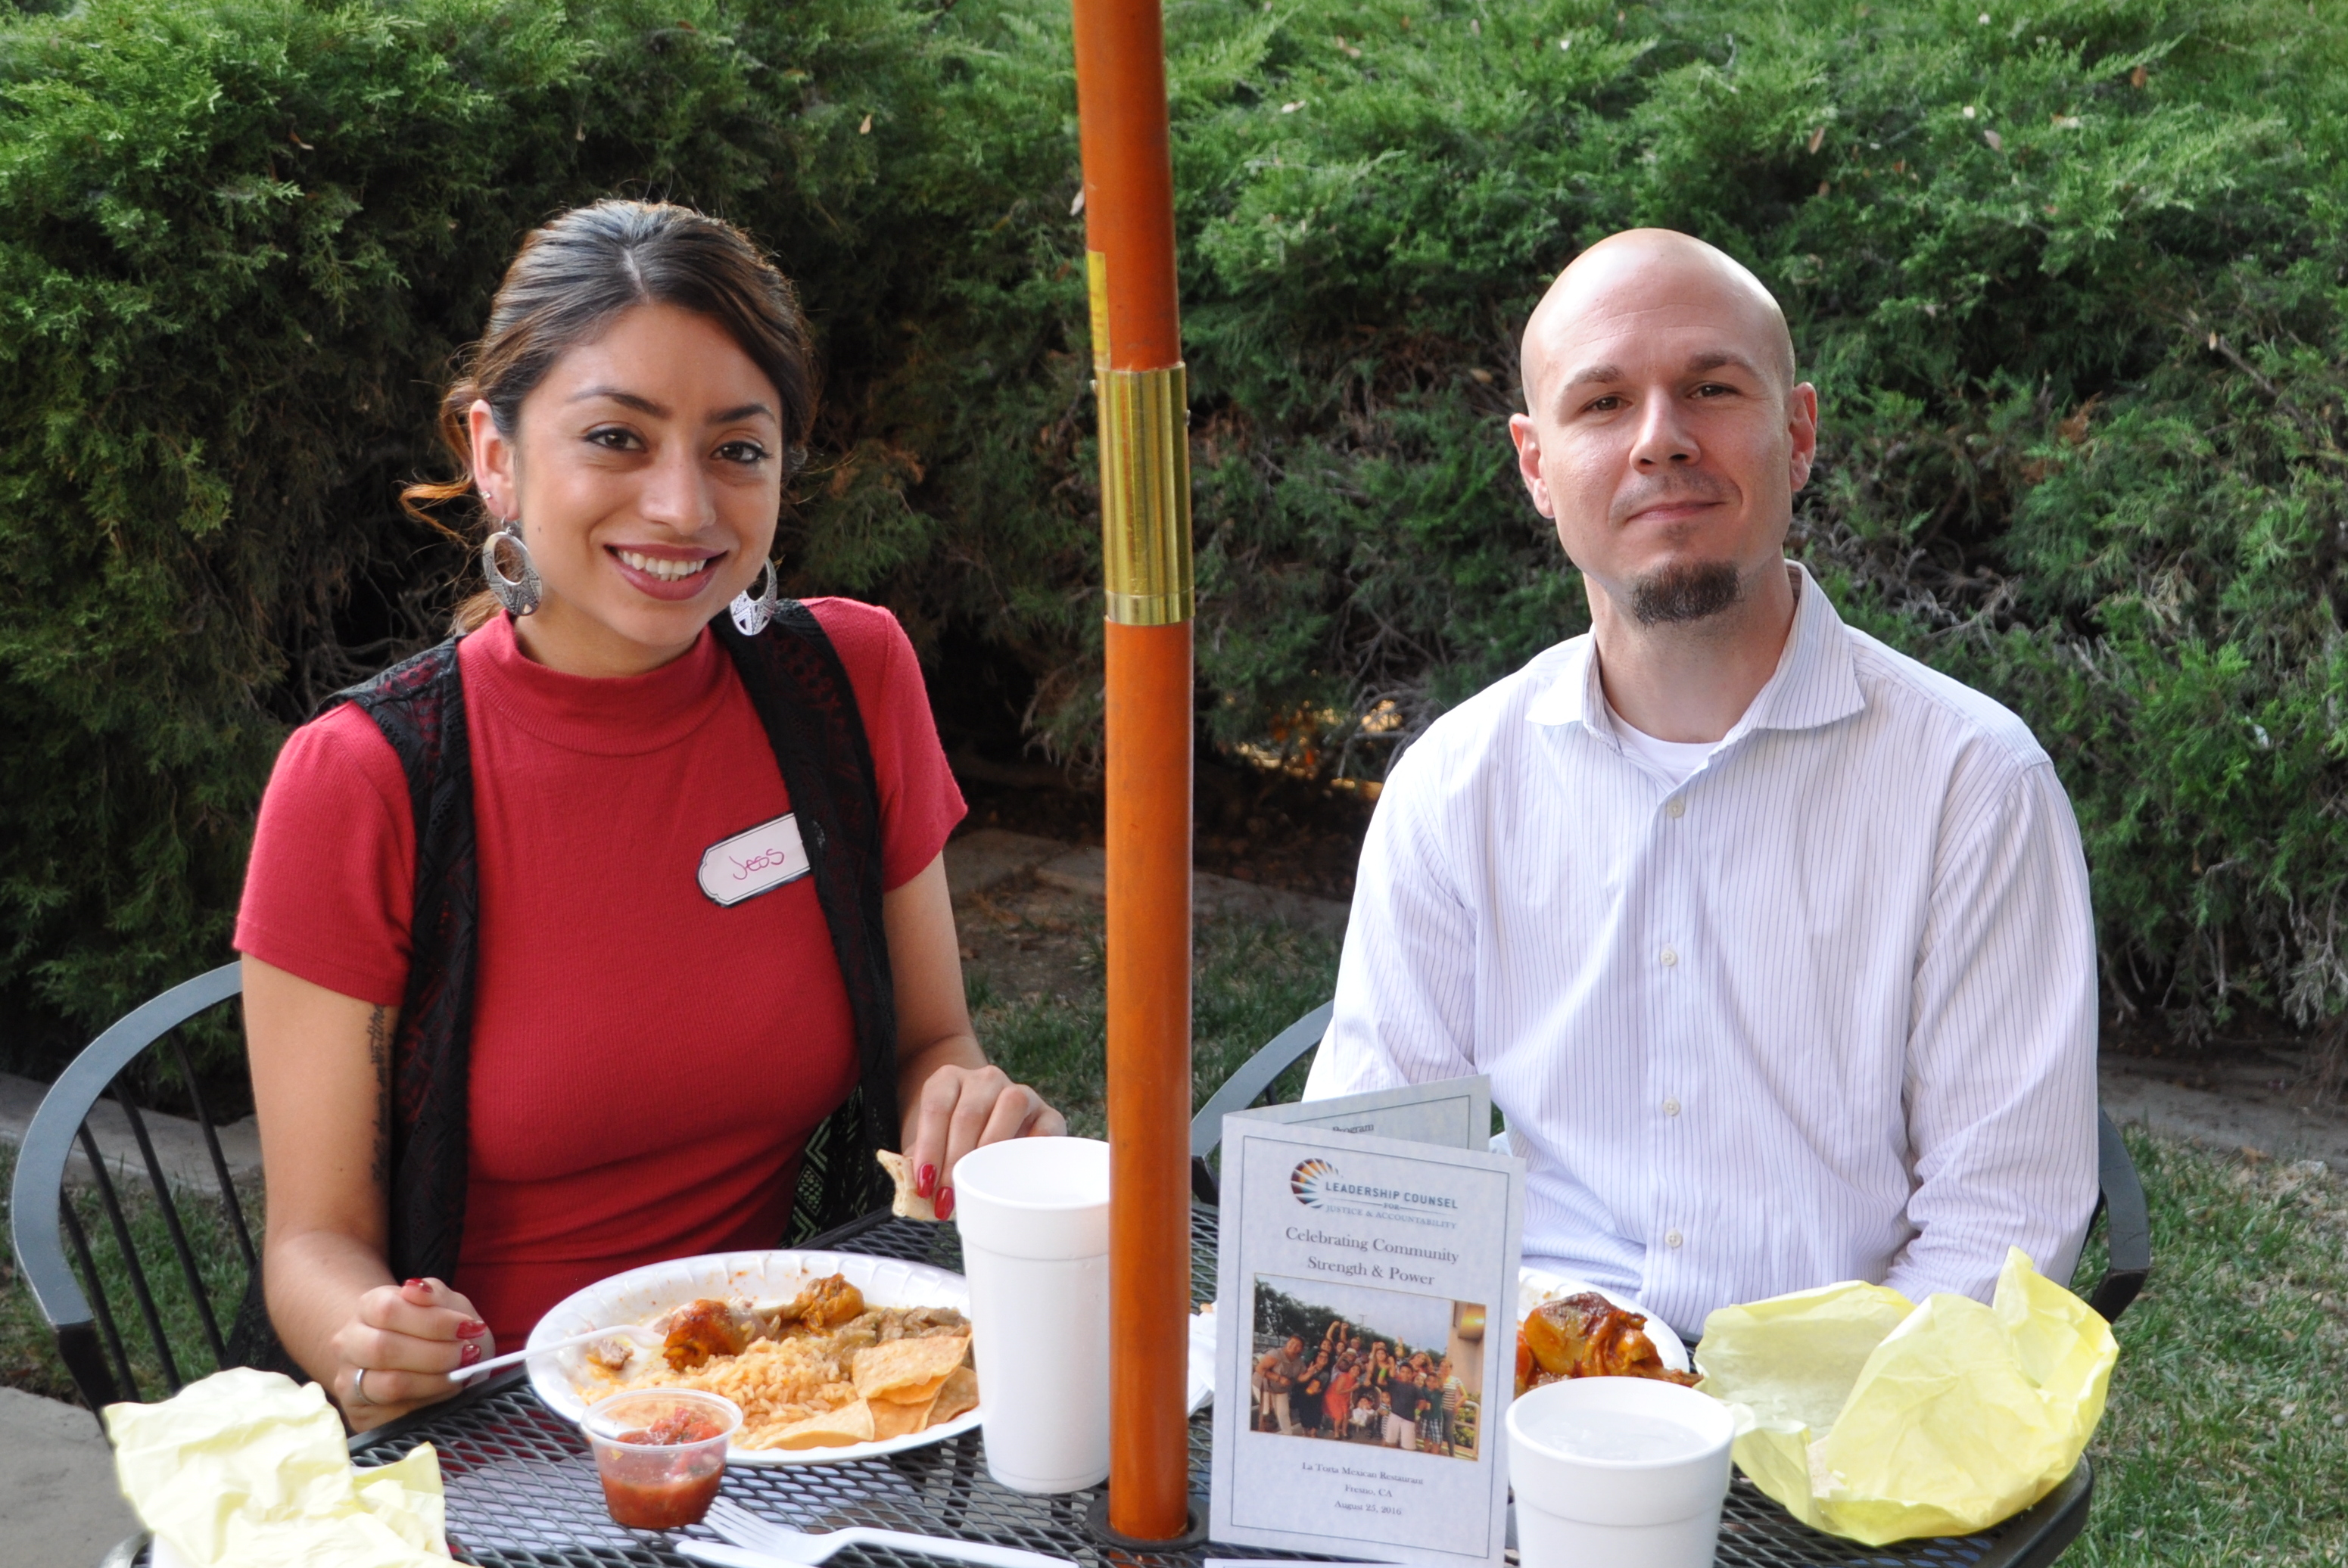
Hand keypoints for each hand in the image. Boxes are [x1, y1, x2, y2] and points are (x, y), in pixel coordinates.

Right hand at [329, 1276, 492, 1430]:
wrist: (414, 1362)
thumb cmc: (433, 1329)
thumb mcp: (444, 1304)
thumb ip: (434, 1294)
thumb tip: (418, 1289)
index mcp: (368, 1306)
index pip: (388, 1310)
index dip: (433, 1321)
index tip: (468, 1328)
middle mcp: (349, 1342)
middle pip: (383, 1349)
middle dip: (435, 1355)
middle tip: (468, 1355)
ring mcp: (349, 1380)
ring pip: (389, 1385)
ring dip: (435, 1382)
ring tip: (460, 1375)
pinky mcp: (360, 1414)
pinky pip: (395, 1414)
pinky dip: (429, 1404)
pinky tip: (445, 1393)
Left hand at [901, 1063, 1065, 1220]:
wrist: (989, 1124)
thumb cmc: (950, 1139)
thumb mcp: (929, 1144)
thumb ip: (918, 1163)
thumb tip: (913, 1193)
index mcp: (948, 1080)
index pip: (936, 1107)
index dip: (929, 1147)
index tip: (925, 1184)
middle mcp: (984, 1079)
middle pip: (969, 1113)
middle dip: (957, 1160)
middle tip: (949, 1197)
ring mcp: (1019, 1092)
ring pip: (1010, 1106)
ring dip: (992, 1150)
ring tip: (980, 1184)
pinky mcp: (1047, 1113)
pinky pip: (1047, 1125)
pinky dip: (1036, 1147)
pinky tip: (1021, 1173)